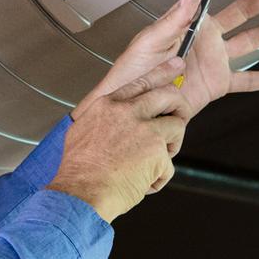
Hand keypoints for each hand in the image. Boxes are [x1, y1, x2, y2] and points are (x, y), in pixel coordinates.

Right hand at [47, 59, 188, 221]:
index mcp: (108, 105)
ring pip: (177, 126)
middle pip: (168, 95)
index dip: (163, 72)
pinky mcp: (157, 152)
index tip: (176, 65)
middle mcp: (128, 112)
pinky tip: (143, 182)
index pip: (142, 81)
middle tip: (178, 117)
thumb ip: (102, 120)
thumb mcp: (82, 132)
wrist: (80, 193)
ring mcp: (145, 130)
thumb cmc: (78, 170)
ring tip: (153, 162)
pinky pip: (170, 163)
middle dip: (179, 106)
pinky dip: (158, 177)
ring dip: (170, 146)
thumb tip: (112, 120)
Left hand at [73, 0, 258, 120]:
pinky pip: (247, 81)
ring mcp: (214, 59)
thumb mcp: (150, 41)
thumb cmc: (133, 71)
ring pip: (250, 41)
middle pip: (239, 13)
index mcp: (187, 22)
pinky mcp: (218, 83)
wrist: (135, 106)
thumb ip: (173, 19)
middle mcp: (204, 37)